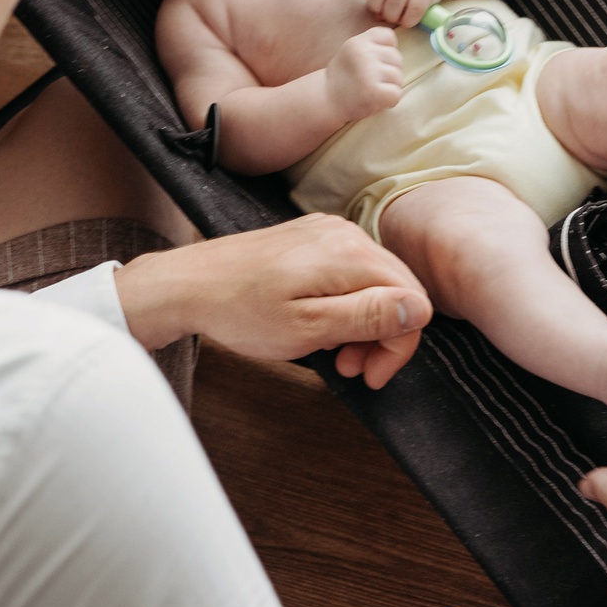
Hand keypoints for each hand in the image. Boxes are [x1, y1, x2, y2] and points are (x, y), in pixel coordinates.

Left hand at [113, 215, 433, 387]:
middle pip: (397, 289)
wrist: (187, 285)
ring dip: (363, 325)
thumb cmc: (239, 311)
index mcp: (350, 254)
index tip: (372, 375)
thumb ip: (368, 316)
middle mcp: (345, 233)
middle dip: (383, 337)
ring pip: (374, 283)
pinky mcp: (311, 237)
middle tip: (352, 369)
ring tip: (333, 354)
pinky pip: (349, 273)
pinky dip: (345, 305)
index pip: (412, 301)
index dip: (399, 345)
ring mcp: (327, 231)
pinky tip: (321, 326)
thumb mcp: (308, 328)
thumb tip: (420, 308)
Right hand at [324, 26, 402, 122]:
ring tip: (371, 90)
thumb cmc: (344, 77)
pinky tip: (375, 100)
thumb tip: (397, 47)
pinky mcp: (373, 92)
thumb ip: (372, 45)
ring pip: (398, 77)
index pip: (389, 37)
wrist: (325, 101)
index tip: (372, 62)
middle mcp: (363, 53)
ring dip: (389, 87)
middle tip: (371, 80)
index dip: (386, 51)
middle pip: (397, 58)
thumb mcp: (352, 51)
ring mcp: (368, 72)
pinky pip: (396, 94)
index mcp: (359, 41)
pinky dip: (389, 101)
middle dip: (389, 71)